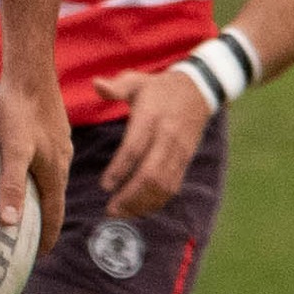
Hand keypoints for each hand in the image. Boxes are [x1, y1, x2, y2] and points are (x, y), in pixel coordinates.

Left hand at [0, 73, 70, 253]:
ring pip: (49, 181)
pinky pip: (45, 163)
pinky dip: (36, 177)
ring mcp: (58, 145)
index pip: (54, 215)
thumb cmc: (17, 109)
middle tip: (26, 241)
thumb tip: (9, 223)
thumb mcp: (11, 148)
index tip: (38, 257)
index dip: (46, 237)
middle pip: (53, 200)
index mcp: (54, 171)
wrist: (29, 71)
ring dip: (39, 199)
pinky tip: (24, 173)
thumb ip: (10, 184)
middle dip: (42, 222)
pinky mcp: (51, 131)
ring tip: (24, 211)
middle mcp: (61, 161)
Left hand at [93, 68, 210, 217]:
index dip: (120, 169)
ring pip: (163, 184)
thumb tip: (95, 84)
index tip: (104, 186)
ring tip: (121, 212)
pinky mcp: (186, 160)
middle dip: (130, 195)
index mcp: (151, 118)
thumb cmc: (158, 88)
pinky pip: (173, 186)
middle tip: (110, 209)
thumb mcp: (137, 81)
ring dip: (142, 203)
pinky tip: (139, 208)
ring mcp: (179, 151)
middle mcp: (167, 137)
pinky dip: (156, 201)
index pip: (135, 148)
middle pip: (150, 173)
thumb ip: (115, 86)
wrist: (198, 90)